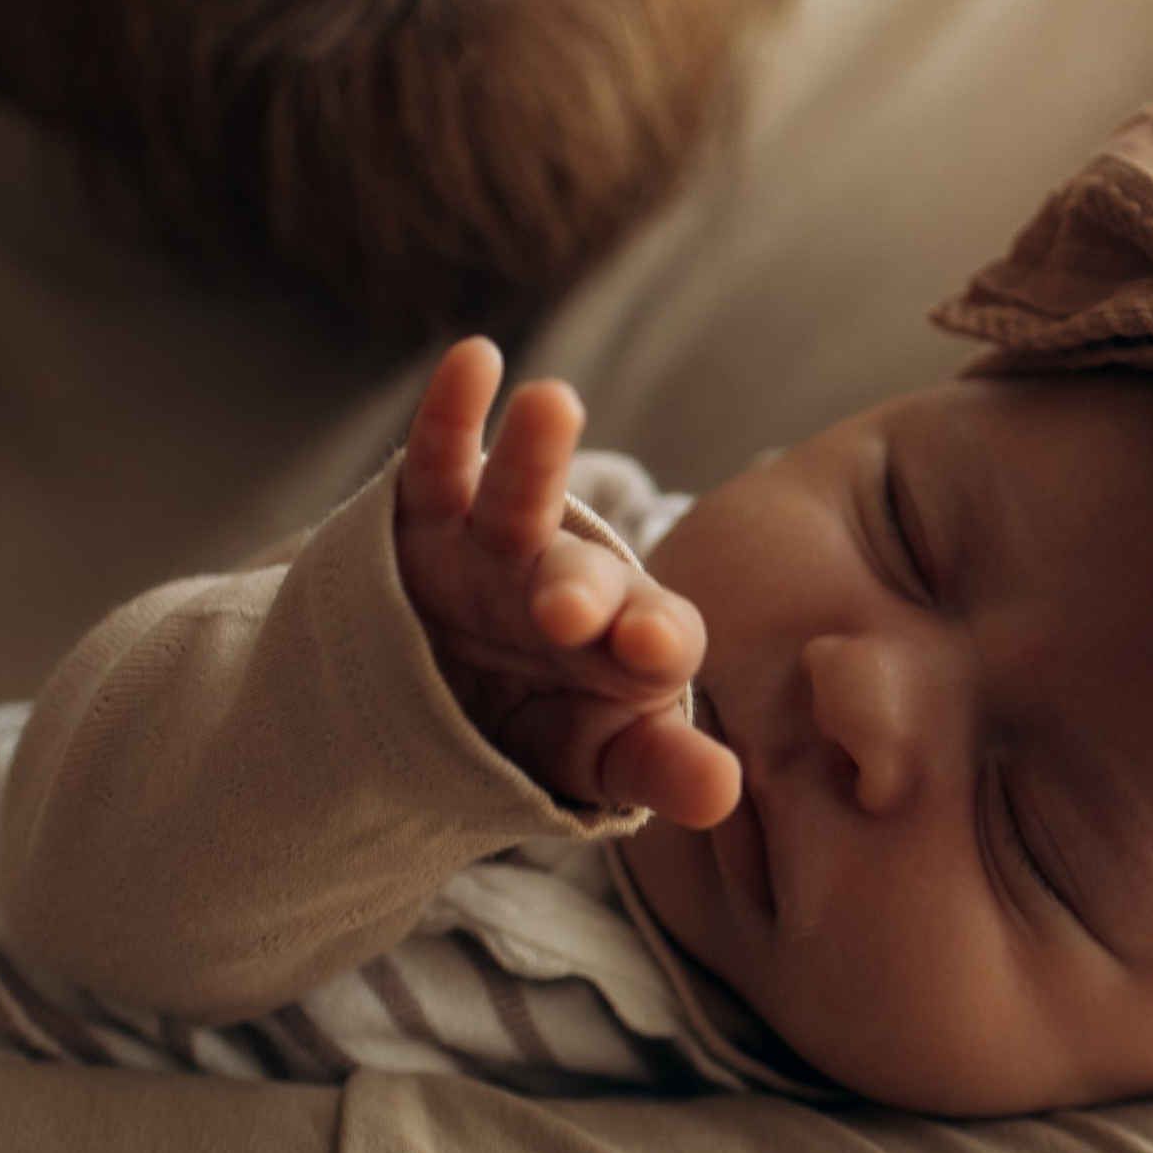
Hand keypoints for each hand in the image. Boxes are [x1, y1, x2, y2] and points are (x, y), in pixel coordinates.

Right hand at [394, 338, 741, 828]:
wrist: (435, 705)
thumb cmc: (542, 729)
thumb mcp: (595, 761)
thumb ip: (657, 771)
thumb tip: (725, 792)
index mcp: (626, 648)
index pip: (658, 641)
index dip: (657, 642)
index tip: (653, 650)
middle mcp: (570, 586)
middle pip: (584, 579)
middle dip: (579, 588)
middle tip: (567, 610)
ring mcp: (497, 547)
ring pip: (522, 499)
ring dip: (535, 456)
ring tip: (552, 402)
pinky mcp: (427, 520)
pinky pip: (438, 463)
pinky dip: (451, 413)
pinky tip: (474, 359)